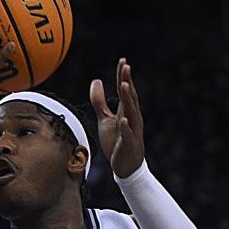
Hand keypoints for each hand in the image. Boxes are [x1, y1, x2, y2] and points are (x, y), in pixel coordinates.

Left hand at [90, 58, 145, 177]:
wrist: (126, 167)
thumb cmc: (116, 142)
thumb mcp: (104, 119)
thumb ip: (99, 101)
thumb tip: (97, 80)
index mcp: (125, 112)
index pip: (124, 91)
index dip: (123, 76)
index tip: (122, 60)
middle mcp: (131, 118)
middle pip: (130, 98)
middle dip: (127, 82)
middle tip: (126, 66)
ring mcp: (132, 131)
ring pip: (131, 113)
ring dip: (128, 99)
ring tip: (125, 85)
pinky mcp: (129, 145)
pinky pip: (128, 135)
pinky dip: (127, 127)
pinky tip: (124, 119)